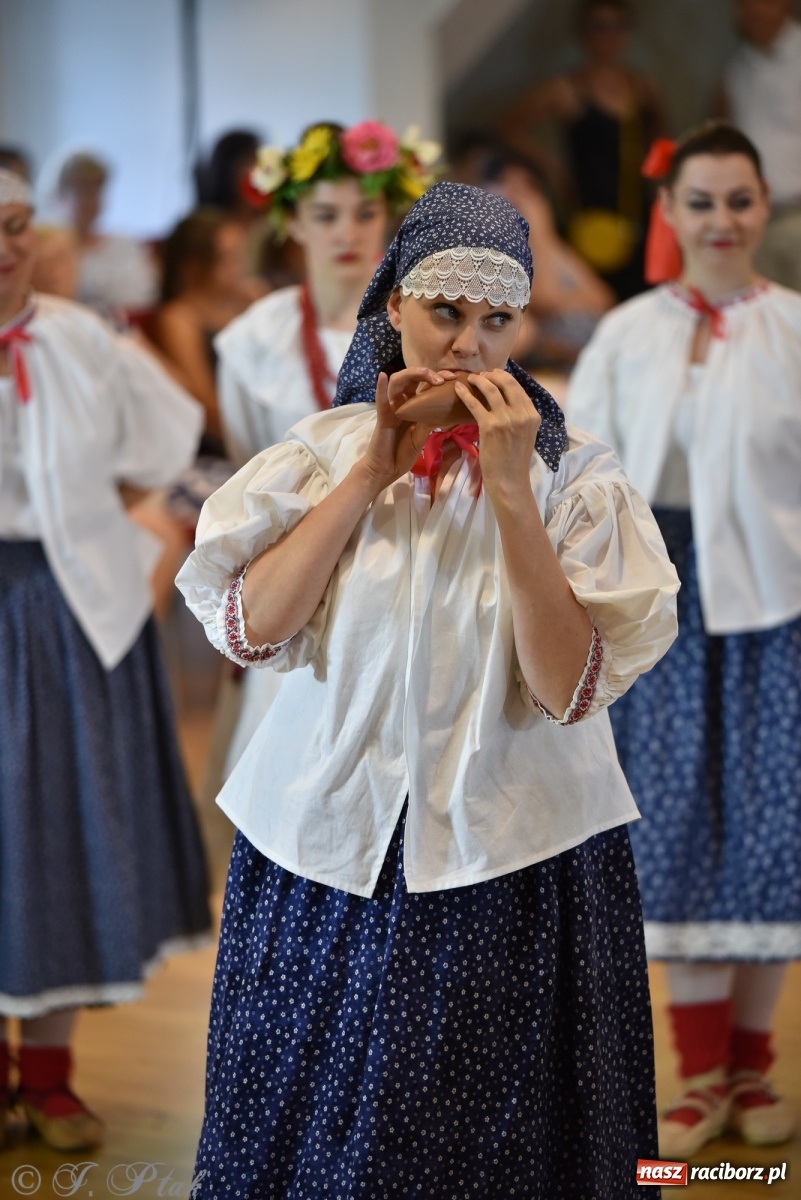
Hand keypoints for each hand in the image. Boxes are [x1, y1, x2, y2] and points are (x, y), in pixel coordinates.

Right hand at [359, 368, 447, 492]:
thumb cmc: (403, 452)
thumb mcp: (421, 436)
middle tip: (444, 379)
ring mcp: (391, 407)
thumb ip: (430, 423)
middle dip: (427, 373)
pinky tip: (382, 376)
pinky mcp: (383, 417)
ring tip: (426, 375)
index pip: (424, 385)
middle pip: (411, 378)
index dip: (438, 378)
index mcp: (413, 406)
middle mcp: (402, 402)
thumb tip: (447, 414)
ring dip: (412, 374)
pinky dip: (381, 388)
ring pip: (397, 382)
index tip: (454, 379)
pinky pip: (381, 401)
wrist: (387, 469)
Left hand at [454, 369, 540, 500]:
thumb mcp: (526, 434)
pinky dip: (465, 393)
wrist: (509, 480)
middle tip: (482, 375)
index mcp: (533, 415)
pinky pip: (475, 403)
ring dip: (478, 380)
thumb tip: (509, 401)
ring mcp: (506, 419)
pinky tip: (458, 388)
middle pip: (506, 383)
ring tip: (470, 378)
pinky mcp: (489, 426)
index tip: (494, 375)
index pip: (518, 387)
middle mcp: (522, 414)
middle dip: (492, 375)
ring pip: (490, 389)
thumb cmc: (514, 460)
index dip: (504, 377)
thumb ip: (521, 417)